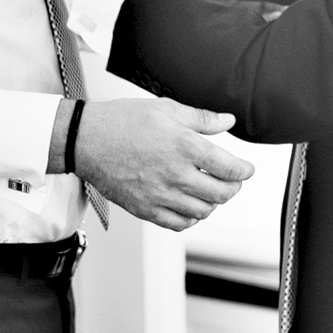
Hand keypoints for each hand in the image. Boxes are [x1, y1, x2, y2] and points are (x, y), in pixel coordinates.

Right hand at [74, 98, 254, 230]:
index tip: (246, 169)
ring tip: (210, 191)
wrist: (86, 140)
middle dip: (233, 187)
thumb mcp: (166, 109)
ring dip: (213, 203)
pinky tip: (190, 206)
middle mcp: (175, 174)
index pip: (230, 168)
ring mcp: (160, 195)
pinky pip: (179, 224)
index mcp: (184, 146)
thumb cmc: (122, 121)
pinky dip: (191, 218)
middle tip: (232, 180)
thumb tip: (227, 120)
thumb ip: (201, 118)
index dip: (245, 170)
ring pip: (203, 211)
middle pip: (222, 194)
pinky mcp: (145, 209)